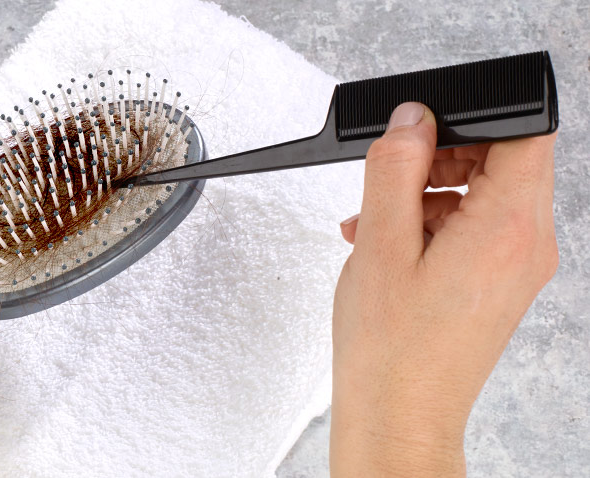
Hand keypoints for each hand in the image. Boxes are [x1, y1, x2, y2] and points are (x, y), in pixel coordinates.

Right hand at [330, 102, 557, 475]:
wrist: (401, 414)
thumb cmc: (391, 347)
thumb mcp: (380, 244)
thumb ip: (396, 170)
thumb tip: (411, 120)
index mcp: (507, 228)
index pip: (523, 132)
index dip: (472, 118)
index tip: (424, 133)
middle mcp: (528, 245)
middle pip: (506, 159)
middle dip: (444, 157)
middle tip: (394, 179)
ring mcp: (520, 266)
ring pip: (489, 192)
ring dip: (433, 191)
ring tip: (380, 221)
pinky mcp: (503, 282)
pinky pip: (480, 227)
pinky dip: (438, 222)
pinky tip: (392, 243)